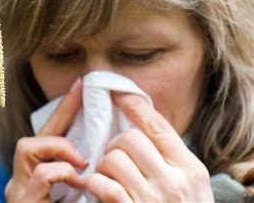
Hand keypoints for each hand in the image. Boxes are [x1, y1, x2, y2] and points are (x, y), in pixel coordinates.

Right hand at [5, 78, 87, 202]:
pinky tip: (80, 184)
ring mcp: (18, 193)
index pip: (45, 138)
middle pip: (31, 138)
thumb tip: (98, 150)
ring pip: (27, 146)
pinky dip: (64, 172)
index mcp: (31, 179)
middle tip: (82, 96)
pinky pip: (42, 172)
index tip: (79, 85)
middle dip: (60, 114)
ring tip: (82, 164)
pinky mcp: (23, 202)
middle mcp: (19, 183)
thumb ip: (79, 172)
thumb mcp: (76, 190)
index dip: (63, 110)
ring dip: (60, 148)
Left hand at [85, 93, 213, 201]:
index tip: (119, 94)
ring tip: (106, 175)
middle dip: (115, 144)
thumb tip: (142, 124)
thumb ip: (170, 159)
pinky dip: (95, 183)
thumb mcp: (189, 186)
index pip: (158, 126)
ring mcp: (151, 199)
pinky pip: (104, 185)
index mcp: (190, 169)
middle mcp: (173, 181)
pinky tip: (95, 187)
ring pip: (113, 158)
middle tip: (113, 155)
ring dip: (102, 165)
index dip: (135, 106)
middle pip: (130, 139)